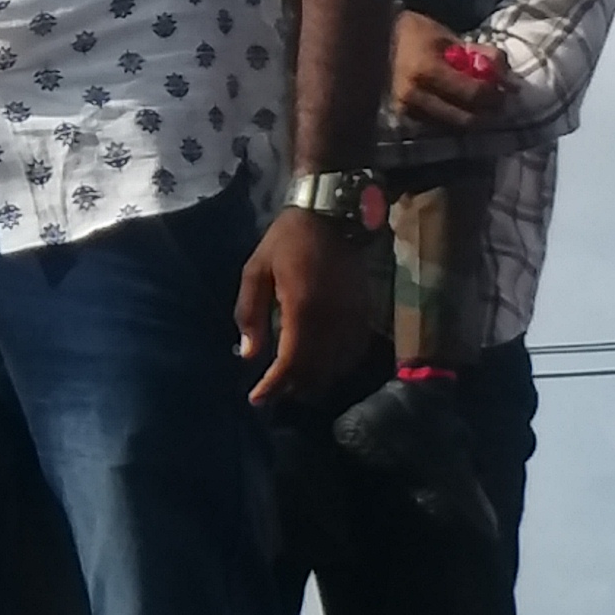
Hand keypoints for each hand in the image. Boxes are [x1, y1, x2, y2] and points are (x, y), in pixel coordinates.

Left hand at [234, 209, 383, 409]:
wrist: (333, 215)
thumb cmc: (287, 240)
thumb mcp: (256, 271)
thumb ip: (251, 314)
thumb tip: (249, 355)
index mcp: (303, 309)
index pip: (291, 363)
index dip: (274, 386)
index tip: (256, 399)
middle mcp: (332, 321)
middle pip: (315, 371)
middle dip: (291, 388)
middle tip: (270, 393)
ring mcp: (353, 318)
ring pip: (336, 367)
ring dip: (314, 381)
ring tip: (292, 385)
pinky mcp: (365, 313)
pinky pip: (354, 353)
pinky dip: (337, 367)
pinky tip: (322, 368)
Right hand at [388, 12, 506, 130]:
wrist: (369, 39)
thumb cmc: (412, 33)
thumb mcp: (449, 37)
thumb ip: (480, 56)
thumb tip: (510, 80)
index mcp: (427, 70)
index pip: (474, 94)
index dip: (496, 94)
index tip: (507, 89)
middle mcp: (414, 95)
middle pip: (466, 119)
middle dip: (488, 112)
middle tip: (498, 101)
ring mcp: (406, 110)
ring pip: (453, 127)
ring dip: (472, 118)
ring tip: (480, 104)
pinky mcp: (402, 117)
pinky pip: (438, 126)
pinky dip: (454, 119)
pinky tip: (458, 106)